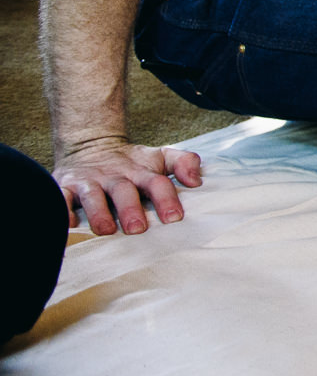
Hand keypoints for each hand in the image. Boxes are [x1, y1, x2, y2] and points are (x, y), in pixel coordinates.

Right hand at [54, 137, 202, 234]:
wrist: (90, 145)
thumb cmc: (132, 163)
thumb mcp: (160, 157)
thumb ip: (184, 163)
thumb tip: (197, 180)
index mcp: (141, 172)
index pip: (157, 183)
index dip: (166, 198)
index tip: (174, 217)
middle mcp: (115, 176)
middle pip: (124, 191)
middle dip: (130, 209)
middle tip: (138, 229)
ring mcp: (89, 181)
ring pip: (93, 196)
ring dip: (98, 213)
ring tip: (106, 230)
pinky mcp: (64, 186)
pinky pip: (60, 198)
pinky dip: (62, 209)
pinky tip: (68, 224)